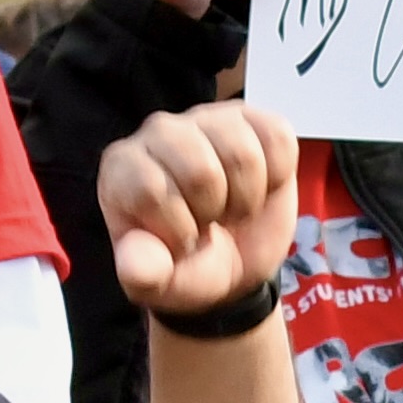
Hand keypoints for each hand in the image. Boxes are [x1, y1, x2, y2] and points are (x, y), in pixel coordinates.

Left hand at [98, 99, 299, 313]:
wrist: (237, 259)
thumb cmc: (191, 265)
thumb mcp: (162, 284)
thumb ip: (144, 276)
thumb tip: (139, 269)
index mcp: (124, 169)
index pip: (152, 190)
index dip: (179, 229)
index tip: (182, 241)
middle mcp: (159, 132)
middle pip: (200, 170)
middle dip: (217, 212)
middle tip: (212, 222)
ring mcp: (207, 120)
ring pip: (242, 153)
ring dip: (248, 197)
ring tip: (234, 207)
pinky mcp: (251, 118)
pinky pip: (278, 138)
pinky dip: (278, 174)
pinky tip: (260, 185)